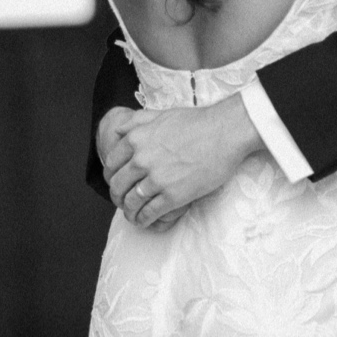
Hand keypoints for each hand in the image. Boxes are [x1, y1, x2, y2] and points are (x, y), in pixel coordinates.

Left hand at [99, 96, 259, 226]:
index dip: (111, 177)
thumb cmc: (197, 122)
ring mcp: (156, 179)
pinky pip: (149, 213)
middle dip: (117, 197)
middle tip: (122, 201)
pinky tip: (144, 221)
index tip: (116, 182)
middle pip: (118, 186)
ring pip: (131, 202)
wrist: (225, 132)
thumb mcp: (161, 115)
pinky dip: (143, 220)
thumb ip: (138, 122)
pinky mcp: (172, 196)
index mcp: (136, 140)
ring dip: (128, 212)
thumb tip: (119, 130)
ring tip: (132, 215)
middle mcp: (141, 160)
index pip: (111, 164)